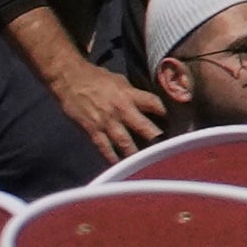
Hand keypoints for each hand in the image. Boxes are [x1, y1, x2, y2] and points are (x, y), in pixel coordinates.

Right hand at [49, 59, 168, 160]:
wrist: (68, 78)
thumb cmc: (96, 78)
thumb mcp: (120, 81)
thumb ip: (134, 94)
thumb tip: (149, 105)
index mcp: (130, 95)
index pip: (156, 105)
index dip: (168, 115)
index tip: (178, 125)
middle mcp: (121, 110)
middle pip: (145, 128)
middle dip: (158, 140)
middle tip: (168, 152)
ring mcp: (107, 122)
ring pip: (126, 143)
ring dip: (137, 155)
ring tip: (148, 165)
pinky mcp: (92, 130)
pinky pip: (105, 149)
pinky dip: (113, 159)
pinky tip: (121, 168)